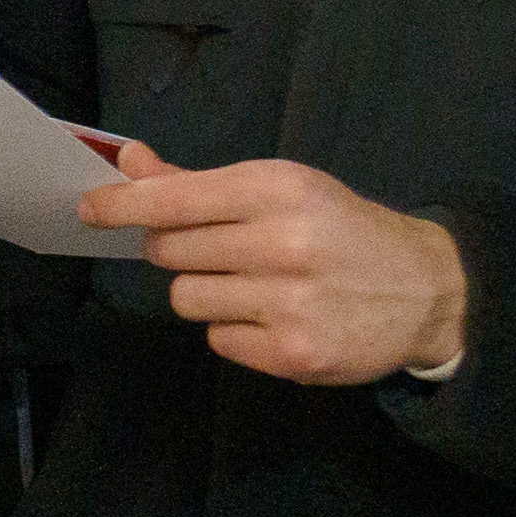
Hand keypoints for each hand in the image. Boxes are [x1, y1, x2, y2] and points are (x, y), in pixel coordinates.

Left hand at [85, 152, 467, 386]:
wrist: (426, 290)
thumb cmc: (342, 231)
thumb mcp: (283, 190)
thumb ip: (198, 183)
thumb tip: (128, 163)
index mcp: (279, 190)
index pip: (174, 199)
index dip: (123, 205)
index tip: (89, 209)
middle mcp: (282, 243)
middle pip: (170, 250)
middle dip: (178, 249)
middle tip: (221, 249)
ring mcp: (287, 303)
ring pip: (186, 298)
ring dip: (206, 292)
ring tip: (254, 285)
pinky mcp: (292, 354)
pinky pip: (218, 339)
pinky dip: (234, 330)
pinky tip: (274, 316)